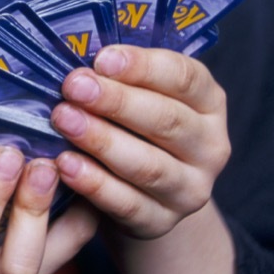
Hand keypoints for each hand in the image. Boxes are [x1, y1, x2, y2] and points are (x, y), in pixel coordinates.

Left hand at [51, 44, 230, 238]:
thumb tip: (74, 52)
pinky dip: (94, 183)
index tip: (101, 59)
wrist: (143, 195)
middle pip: (166, 120)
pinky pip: (127, 203)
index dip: (143, 66)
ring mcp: (191, 189)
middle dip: (116, 101)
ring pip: (148, 164)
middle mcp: (210, 146)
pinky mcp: (162, 222)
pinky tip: (65, 165)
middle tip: (73, 86)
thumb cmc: (132, 128)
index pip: (185, 78)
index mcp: (208, 103)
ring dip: (102, 140)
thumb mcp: (136, 95)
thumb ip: (118, 76)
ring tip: (64, 120)